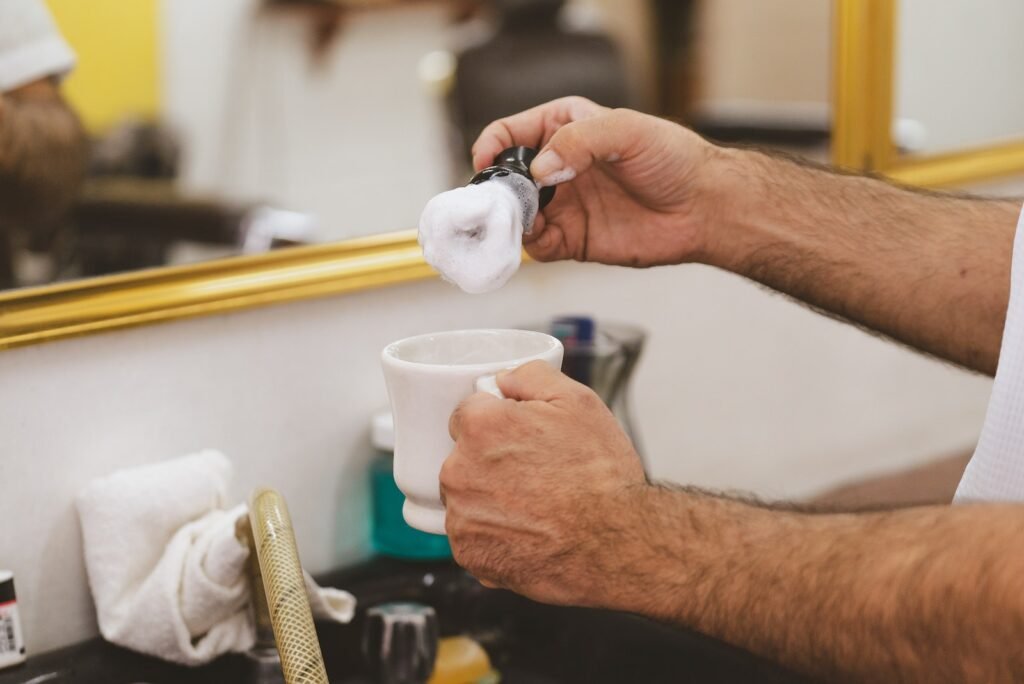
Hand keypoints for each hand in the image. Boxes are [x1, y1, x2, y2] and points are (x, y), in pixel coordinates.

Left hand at [441, 360, 647, 605]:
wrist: (616, 543)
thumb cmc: (601, 475)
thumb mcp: (579, 402)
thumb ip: (531, 376)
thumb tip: (503, 379)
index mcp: (480, 427)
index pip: (468, 414)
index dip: (499, 424)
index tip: (524, 440)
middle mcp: (459, 471)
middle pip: (463, 457)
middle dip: (491, 462)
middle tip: (536, 474)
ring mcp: (462, 517)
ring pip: (468, 497)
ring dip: (491, 499)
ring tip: (536, 506)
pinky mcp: (470, 554)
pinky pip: (473, 535)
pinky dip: (495, 535)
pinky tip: (530, 532)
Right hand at [471, 96, 722, 266]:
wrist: (703, 207)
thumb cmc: (674, 159)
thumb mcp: (627, 131)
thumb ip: (579, 140)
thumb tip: (540, 169)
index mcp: (564, 128)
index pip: (511, 133)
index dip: (492, 146)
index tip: (487, 163)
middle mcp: (557, 167)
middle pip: (507, 178)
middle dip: (496, 189)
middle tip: (501, 200)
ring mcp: (563, 205)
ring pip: (516, 215)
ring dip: (510, 220)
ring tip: (521, 221)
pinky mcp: (573, 239)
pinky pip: (537, 245)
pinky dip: (529, 244)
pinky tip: (538, 238)